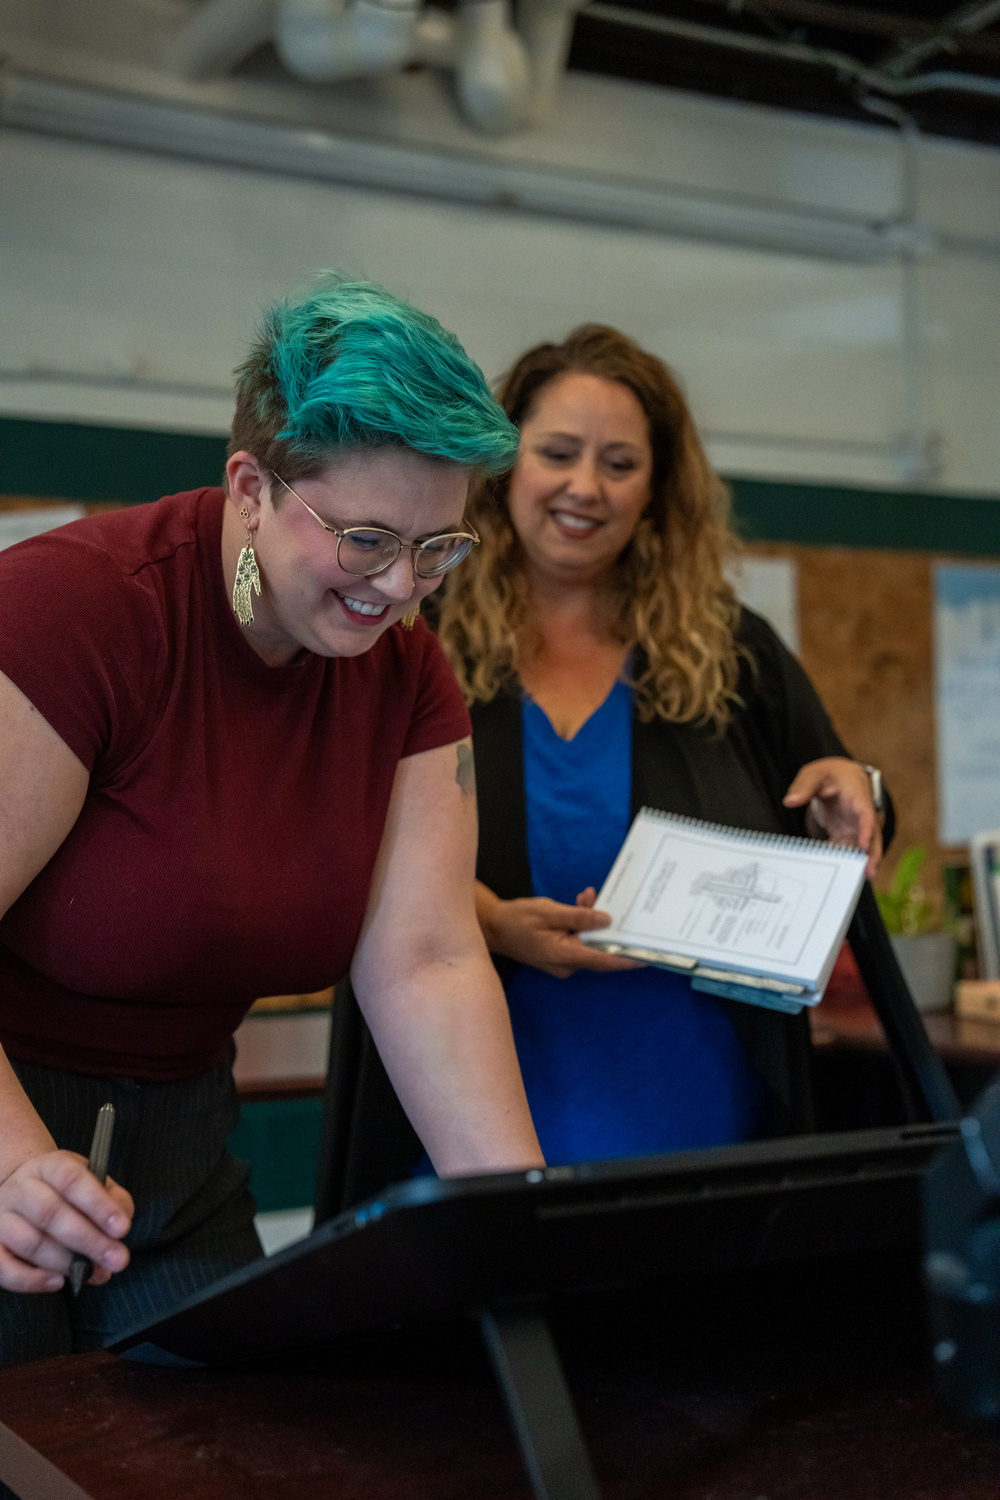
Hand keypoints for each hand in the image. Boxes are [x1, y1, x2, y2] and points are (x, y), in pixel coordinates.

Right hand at [0, 1150, 132, 1293]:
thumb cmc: (67, 1192)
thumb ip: (113, 1199)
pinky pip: (4, 1267)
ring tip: (96, 1274)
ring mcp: (1, 1217)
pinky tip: (58, 1282)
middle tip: (117, 1260)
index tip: (123, 1229)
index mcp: (49, 1166)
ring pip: (29, 1242)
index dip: (98, 1205)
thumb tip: (121, 1225)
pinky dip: (31, 1280)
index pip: (72, 1179)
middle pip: (50, 1213)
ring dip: (66, 1263)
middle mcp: (20, 1188)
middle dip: (88, 1240)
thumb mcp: (93, 1182)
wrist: (24, 1192)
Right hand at [480, 885, 640, 978]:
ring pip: (589, 942)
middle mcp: (567, 964)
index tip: (649, 956)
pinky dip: (581, 924)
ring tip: (586, 897)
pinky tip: (579, 903)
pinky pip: (579, 940)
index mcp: (564, 956)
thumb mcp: (549, 912)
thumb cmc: (517, 920)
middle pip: (598, 949)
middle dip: (607, 927)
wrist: (492, 928)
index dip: (628, 959)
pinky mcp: (560, 954)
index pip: (604, 961)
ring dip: (592, 921)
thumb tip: (606, 921)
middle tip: (617, 907)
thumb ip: (579, 917)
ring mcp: (563, 961)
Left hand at [783, 757, 882, 878]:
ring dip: (860, 863)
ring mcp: (855, 826)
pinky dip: (843, 860)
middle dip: (872, 854)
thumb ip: (803, 786)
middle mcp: (861, 815)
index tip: (864, 844)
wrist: (840, 777)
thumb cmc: (830, 774)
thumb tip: (789, 801)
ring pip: (862, 848)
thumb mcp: (815, 773)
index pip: (866, 814)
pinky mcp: (846, 834)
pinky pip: (846, 849)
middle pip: (872, 836)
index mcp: (858, 796)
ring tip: (858, 880)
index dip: (867, 829)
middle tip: (869, 873)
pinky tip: (837, 873)